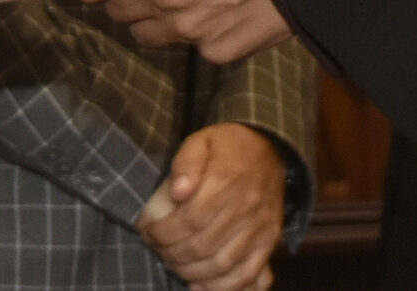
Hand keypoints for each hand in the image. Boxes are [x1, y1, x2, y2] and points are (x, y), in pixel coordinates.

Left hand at [139, 123, 287, 290]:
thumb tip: (178, 192)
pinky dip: (223, 287)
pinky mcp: (269, 242)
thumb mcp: (201, 141)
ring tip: (172, 263)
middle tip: (156, 248)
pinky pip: (249, 275)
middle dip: (170, 253)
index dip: (162, 232)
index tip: (146, 231)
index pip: (189, 220)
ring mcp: (260, 229)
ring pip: (221, 266)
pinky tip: (200, 287)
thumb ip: (186, 163)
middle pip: (201, 247)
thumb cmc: (228, 147)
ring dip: (190, 272)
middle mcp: (246, 209)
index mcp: (227, 182)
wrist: (270, 149)